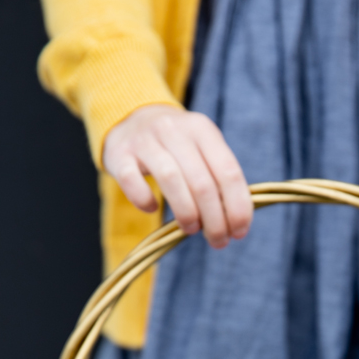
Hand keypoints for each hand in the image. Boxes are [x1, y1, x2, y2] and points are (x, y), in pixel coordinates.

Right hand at [102, 104, 252, 247]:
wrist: (130, 119)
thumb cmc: (175, 146)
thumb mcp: (202, 149)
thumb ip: (219, 177)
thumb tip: (238, 221)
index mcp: (202, 130)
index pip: (228, 172)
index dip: (238, 207)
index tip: (239, 232)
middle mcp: (174, 130)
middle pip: (202, 183)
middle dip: (215, 220)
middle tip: (218, 240)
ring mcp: (144, 141)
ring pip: (171, 180)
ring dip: (186, 213)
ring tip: (192, 229)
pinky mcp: (119, 154)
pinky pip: (132, 181)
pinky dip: (144, 200)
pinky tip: (152, 208)